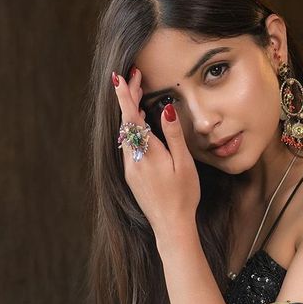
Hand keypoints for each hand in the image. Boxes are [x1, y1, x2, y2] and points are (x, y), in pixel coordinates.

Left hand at [111, 68, 199, 235]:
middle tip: (134, 78)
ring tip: (137, 95)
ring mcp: (131, 168)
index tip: (118, 77)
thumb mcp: (183, 164)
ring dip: (130, 114)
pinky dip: (133, 130)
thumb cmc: (183, 196)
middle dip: (128, 99)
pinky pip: (129, 145)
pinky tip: (140, 125)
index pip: (131, 118)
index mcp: (147, 153)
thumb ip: (173, 135)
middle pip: (126, 123)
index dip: (124, 96)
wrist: (171, 225)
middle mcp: (134, 159)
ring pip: (126, 134)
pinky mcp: (132, 175)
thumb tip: (166, 109)